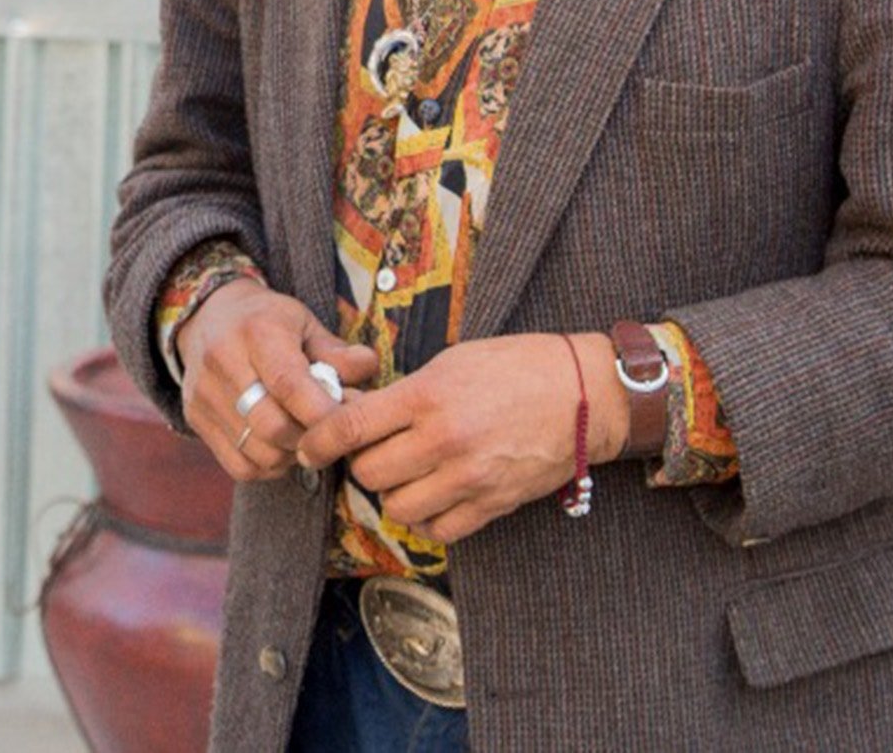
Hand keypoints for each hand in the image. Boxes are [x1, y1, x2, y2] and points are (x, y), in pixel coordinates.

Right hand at [174, 278, 376, 481]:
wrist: (208, 316)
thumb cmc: (268, 322)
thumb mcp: (304, 322)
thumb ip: (337, 351)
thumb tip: (368, 367)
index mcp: (256, 331)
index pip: (288, 384)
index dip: (322, 413)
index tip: (346, 424)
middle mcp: (222, 361)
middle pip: (271, 426)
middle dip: (309, 438)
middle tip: (327, 434)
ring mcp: (203, 394)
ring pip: (258, 453)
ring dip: (291, 456)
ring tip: (303, 436)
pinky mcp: (195, 418)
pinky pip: (240, 466)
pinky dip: (268, 466)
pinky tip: (280, 446)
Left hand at [294, 331, 624, 543]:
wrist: (585, 394)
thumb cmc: (517, 366)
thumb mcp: (452, 361)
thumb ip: (406, 393)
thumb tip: (360, 413)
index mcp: (428, 397)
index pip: (352, 427)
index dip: (319, 441)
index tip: (307, 447)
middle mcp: (444, 441)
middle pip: (369, 474)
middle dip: (362, 464)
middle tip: (372, 451)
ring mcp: (469, 478)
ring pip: (398, 508)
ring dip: (394, 494)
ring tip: (406, 474)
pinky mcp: (492, 504)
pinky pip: (438, 530)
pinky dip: (426, 519)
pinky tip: (432, 497)